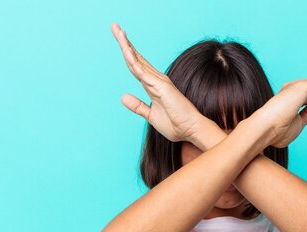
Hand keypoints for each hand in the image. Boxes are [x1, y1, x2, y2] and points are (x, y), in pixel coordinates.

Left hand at [110, 23, 204, 143]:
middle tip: (115, 26)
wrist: (191, 130)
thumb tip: (123, 97)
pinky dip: (134, 61)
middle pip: (136, 58)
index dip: (128, 53)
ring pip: (138, 61)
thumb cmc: (176, 124)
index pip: (137, 66)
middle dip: (125, 43)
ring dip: (127, 46)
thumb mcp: (151, 115)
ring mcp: (159, 82)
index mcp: (153, 86)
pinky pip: (143, 72)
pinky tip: (125, 51)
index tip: (120, 40)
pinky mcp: (162, 87)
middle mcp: (156, 80)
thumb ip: (138, 106)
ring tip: (118, 30)